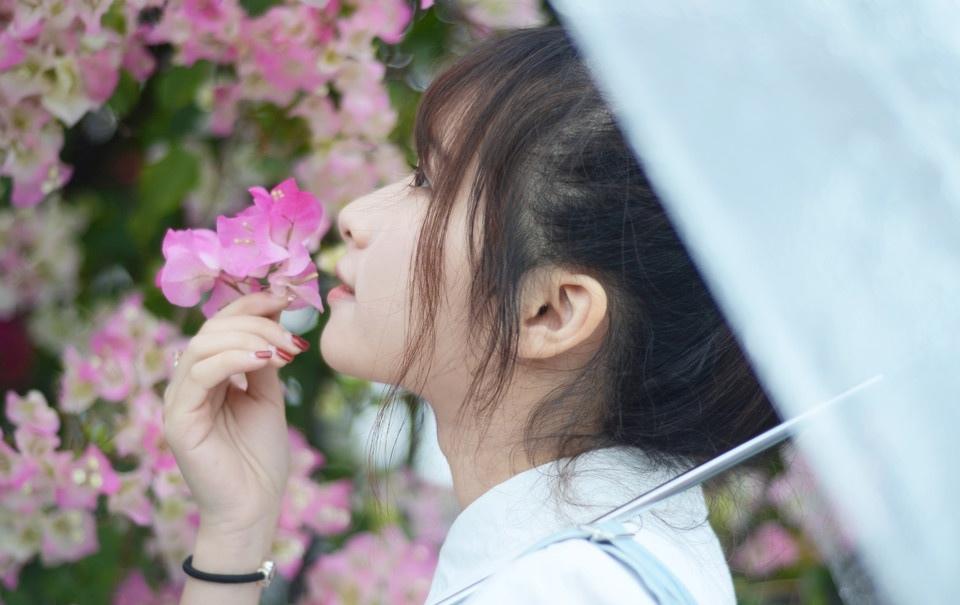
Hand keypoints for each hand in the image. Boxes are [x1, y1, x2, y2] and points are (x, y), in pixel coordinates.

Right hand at [162, 291, 306, 540]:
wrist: (254, 507)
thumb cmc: (260, 457)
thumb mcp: (268, 397)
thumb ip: (264, 360)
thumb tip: (274, 319)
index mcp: (208, 377)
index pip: (220, 326)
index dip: (250, 306)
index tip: (286, 297)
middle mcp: (188, 385)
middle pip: (211, 330)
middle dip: (255, 321)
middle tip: (290, 332)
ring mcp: (179, 401)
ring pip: (203, 345)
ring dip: (248, 338)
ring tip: (282, 350)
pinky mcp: (178, 420)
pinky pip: (199, 374)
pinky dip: (233, 359)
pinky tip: (264, 360)